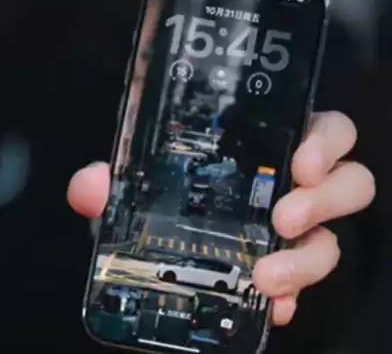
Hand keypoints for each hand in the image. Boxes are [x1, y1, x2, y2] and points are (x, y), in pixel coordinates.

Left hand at [66, 111, 374, 325]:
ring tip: (264, 275)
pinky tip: (266, 308)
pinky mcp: (287, 279)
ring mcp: (296, 239)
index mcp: (267, 151)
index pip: (322, 129)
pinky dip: (288, 298)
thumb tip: (89, 186)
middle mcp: (292, 191)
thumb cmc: (163, 211)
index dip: (326, 139)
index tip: (301, 160)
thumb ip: (111, 186)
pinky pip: (307, 290)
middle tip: (284, 216)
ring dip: (307, 259)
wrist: (162, 269)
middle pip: (349, 182)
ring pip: (334, 241)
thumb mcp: (136, 194)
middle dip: (326, 197)